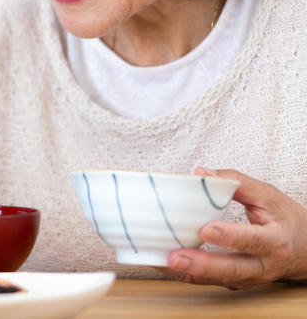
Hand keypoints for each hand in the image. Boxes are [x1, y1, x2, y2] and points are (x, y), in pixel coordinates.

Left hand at [166, 167, 306, 287]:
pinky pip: (209, 280)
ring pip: (217, 279)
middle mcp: (263, 265)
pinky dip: (186, 274)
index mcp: (276, 241)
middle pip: (233, 269)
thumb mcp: (269, 197)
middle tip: (175, 257)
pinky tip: (163, 264)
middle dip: (202, 265)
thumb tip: (201, 173)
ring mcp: (248, 278)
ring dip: (188, 273)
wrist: (306, 252)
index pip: (253, 240)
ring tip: (162, 261)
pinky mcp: (235, 282)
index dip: (230, 237)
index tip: (206, 229)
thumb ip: (237, 183)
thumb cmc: (286, 221)